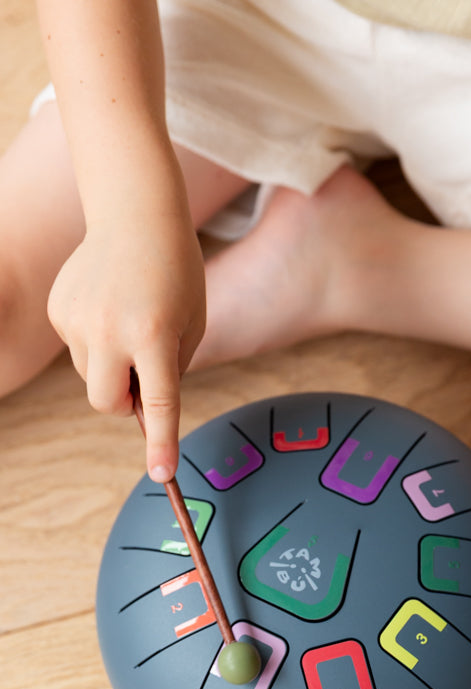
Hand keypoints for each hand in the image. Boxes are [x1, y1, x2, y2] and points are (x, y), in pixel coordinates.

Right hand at [48, 206, 205, 481]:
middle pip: (106, 403)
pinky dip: (95, 340)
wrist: (136, 213)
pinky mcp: (59, 311)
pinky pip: (78, 347)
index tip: (162, 475)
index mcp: (155, 334)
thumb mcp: (193, 322)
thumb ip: (171, 369)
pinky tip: (110, 304)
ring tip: (130, 319)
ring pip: (92, 375)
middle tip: (144, 375)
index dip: (161, 443)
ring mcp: (77, 320)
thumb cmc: (177, 270)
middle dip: (124, 402)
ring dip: (112, 365)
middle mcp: (111, 330)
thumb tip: (143, 410)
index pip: (159, 403)